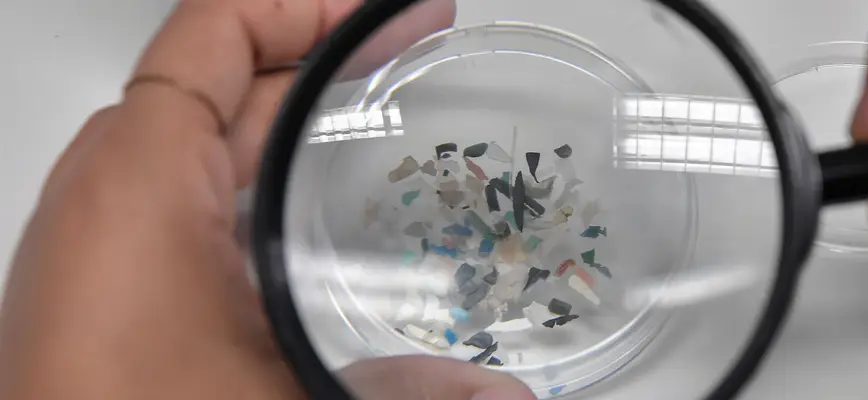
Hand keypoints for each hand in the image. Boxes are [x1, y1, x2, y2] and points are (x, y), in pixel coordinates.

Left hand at [0, 1, 533, 398]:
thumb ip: (403, 389)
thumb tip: (500, 396)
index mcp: (139, 187)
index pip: (218, 34)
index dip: (310, 8)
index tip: (391, 13)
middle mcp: (108, 199)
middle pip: (219, 78)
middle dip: (321, 59)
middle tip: (409, 56)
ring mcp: (103, 243)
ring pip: (199, 137)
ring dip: (284, 115)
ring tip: (368, 113)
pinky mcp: (108, 288)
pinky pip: (182, 193)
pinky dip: (249, 173)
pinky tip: (307, 210)